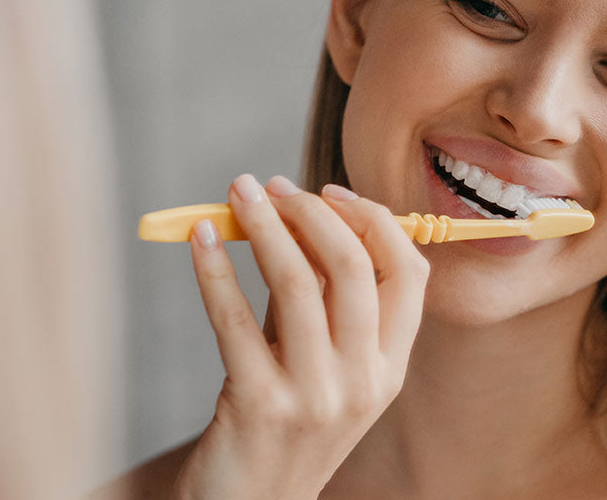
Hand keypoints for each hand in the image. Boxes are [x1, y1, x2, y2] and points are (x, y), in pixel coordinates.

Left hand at [172, 174, 430, 499]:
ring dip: (262, 225)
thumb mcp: (322, 364)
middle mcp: (363, 382)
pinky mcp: (259, 405)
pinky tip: (199, 240)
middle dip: (310, 211)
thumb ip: (322, 302)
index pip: (408, 272)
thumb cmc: (282, 420)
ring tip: (237, 193)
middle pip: (352, 267)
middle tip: (272, 186)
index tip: (329, 192)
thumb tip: (299, 214)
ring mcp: (315, 397)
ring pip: (295, 282)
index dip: (372, 220)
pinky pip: (234, 319)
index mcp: (390, 367)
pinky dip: (214, 269)